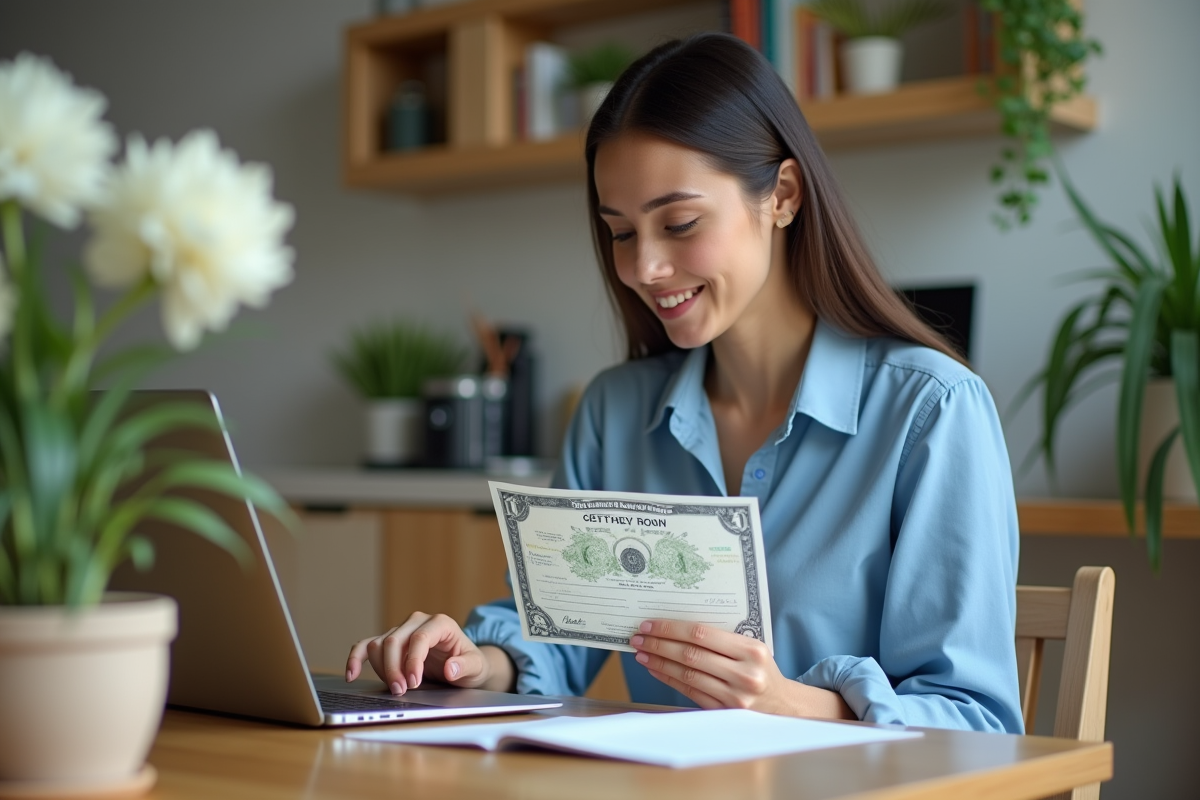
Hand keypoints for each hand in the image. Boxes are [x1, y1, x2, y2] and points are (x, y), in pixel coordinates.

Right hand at [345, 611, 513, 695]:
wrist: (464, 665)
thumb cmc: (470, 664)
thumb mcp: (477, 667)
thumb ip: (466, 666)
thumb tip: (450, 668)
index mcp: (440, 623)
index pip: (419, 638)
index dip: (413, 660)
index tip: (413, 683)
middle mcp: (418, 621)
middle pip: (394, 641)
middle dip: (394, 669)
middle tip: (401, 691)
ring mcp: (402, 630)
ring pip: (379, 645)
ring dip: (382, 669)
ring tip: (395, 689)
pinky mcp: (390, 642)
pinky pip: (366, 646)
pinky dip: (357, 658)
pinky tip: (351, 675)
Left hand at [629, 620, 852, 718]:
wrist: (784, 706)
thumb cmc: (761, 669)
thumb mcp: (752, 647)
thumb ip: (721, 638)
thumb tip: (676, 626)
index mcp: (752, 650)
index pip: (702, 634)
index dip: (671, 628)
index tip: (650, 624)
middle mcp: (744, 674)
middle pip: (690, 654)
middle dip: (659, 644)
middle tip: (638, 637)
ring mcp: (734, 697)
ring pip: (687, 675)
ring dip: (659, 662)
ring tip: (642, 653)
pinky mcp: (725, 713)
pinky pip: (690, 692)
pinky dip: (669, 679)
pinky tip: (656, 669)